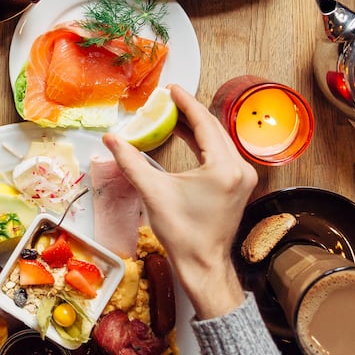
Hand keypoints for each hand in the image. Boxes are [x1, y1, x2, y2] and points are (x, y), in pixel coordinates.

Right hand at [102, 84, 257, 319]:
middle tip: (169, 99)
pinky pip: (222, 153)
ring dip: (197, 126)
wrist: (203, 264)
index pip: (203, 124)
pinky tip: (187, 136)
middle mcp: (240, 168)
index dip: (186, 103)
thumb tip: (111, 140)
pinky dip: (204, 142)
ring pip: (219, 140)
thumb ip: (131, 161)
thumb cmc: (183, 234)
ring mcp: (243, 177)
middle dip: (190, 112)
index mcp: (223, 167)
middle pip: (214, 128)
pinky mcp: (240, 185)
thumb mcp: (153, 193)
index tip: (172, 89)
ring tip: (174, 113)